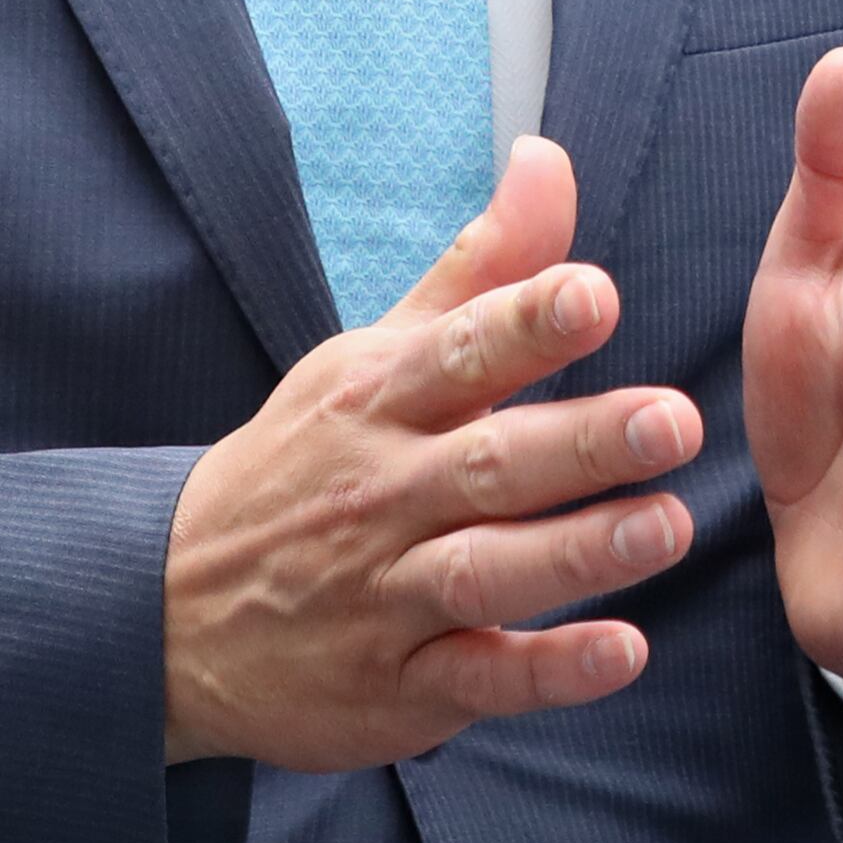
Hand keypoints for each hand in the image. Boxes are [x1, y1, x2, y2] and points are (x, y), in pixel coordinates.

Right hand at [160, 136, 705, 770]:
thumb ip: (480, 270)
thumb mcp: (371, 357)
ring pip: (487, 570)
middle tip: (675, 420)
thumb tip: (548, 157)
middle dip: (585, 442)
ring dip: (578, 553)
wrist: (168, 609)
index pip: (458, 351)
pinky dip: (546, 670)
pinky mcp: (397, 685)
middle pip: (490, 463)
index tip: (593, 293)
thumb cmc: (305, 463)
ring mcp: (385, 593)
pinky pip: (477, 678)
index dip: (526, 321)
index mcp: (379, 399)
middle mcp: (382, 493)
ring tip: (667, 526)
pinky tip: (621, 652)